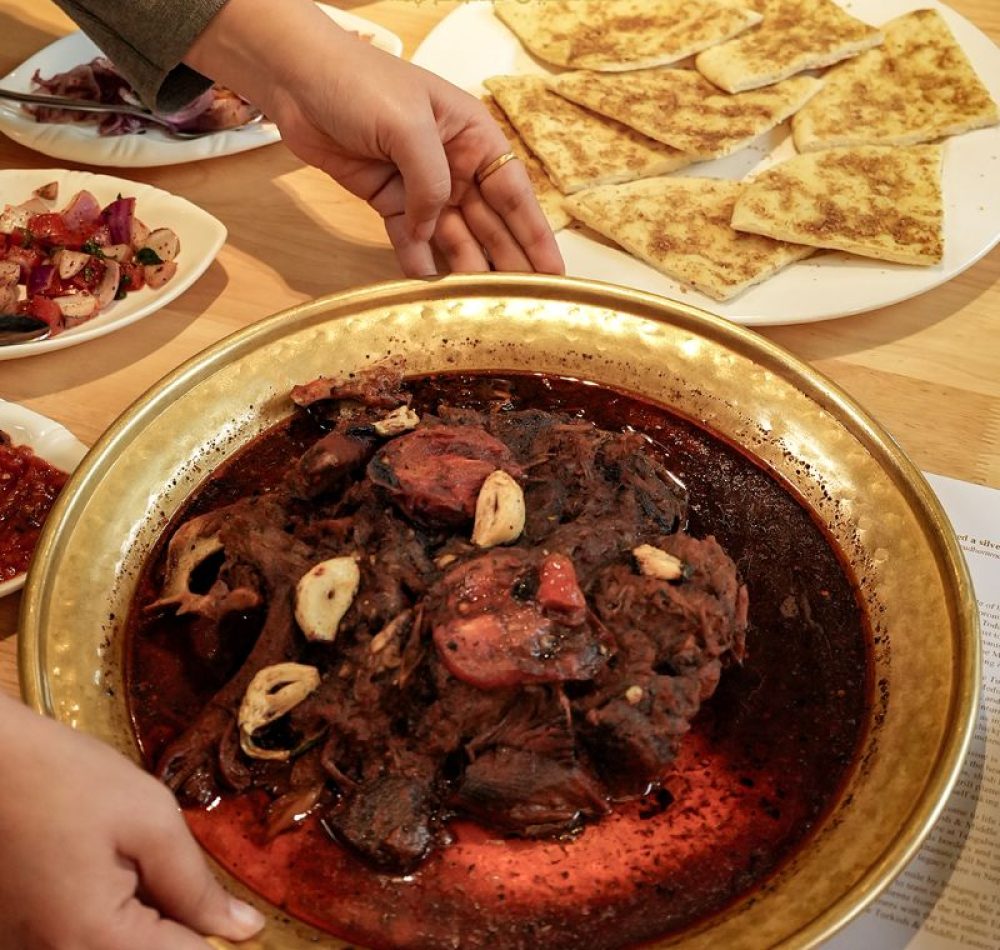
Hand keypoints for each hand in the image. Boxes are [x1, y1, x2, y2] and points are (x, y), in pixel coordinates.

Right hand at [0, 692, 264, 949]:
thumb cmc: (66, 780)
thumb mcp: (149, 819)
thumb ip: (196, 885)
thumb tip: (243, 929)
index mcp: (92, 940)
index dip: (217, 935)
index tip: (239, 914)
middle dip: (177, 930)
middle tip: (173, 878)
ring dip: (143, 926)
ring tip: (131, 869)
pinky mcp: (14, 941)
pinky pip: (80, 942)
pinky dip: (109, 922)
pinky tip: (105, 876)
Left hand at [186, 0, 564, 277]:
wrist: (295, 79)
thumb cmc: (359, 82)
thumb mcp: (407, 125)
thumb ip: (430, 182)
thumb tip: (432, 233)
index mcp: (473, 136)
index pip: (514, 193)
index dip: (535, 235)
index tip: (552, 273)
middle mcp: (455, 164)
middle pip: (489, 222)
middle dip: (504, 261)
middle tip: (518, 303)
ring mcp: (421, 185)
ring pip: (452, 235)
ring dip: (463, 267)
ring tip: (475, 305)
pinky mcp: (388, 200)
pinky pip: (411, 238)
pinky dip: (418, 260)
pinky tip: (427, 285)